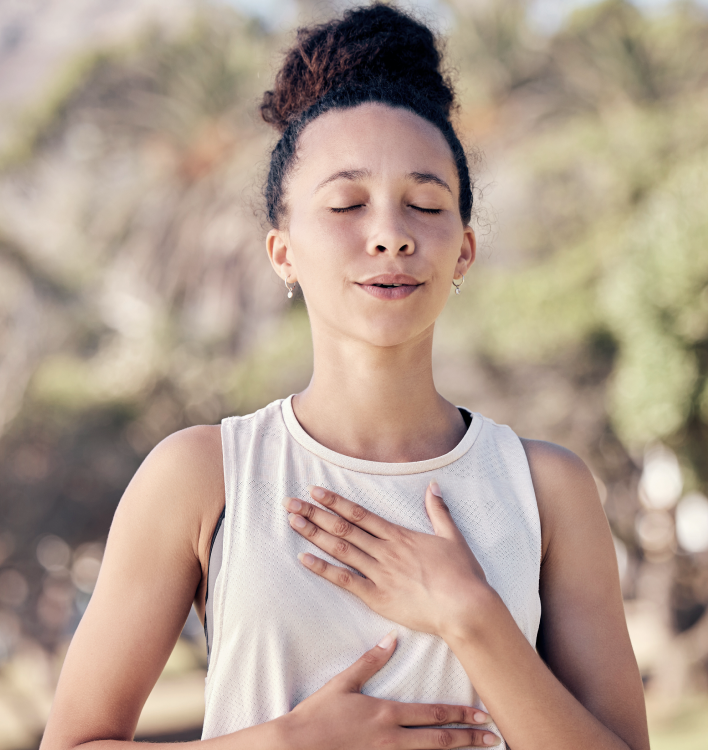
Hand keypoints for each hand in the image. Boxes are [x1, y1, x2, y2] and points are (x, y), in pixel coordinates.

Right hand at [279, 630, 499, 748]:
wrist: (297, 746)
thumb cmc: (318, 714)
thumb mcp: (343, 683)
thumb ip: (370, 661)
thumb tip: (391, 639)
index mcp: (386, 713)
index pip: (431, 714)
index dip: (459, 715)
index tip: (482, 714)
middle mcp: (391, 738)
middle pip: (438, 740)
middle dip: (468, 738)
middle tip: (494, 737)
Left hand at [282, 483, 490, 639]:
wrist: (465, 607)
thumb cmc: (462, 575)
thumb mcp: (452, 537)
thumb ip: (438, 511)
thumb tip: (433, 486)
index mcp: (399, 535)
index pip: (360, 514)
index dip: (335, 501)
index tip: (315, 491)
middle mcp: (385, 550)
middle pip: (343, 527)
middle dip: (315, 514)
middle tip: (291, 503)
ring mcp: (379, 573)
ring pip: (340, 549)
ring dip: (315, 534)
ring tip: (293, 522)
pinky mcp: (378, 597)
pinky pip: (345, 580)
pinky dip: (323, 569)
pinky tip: (305, 559)